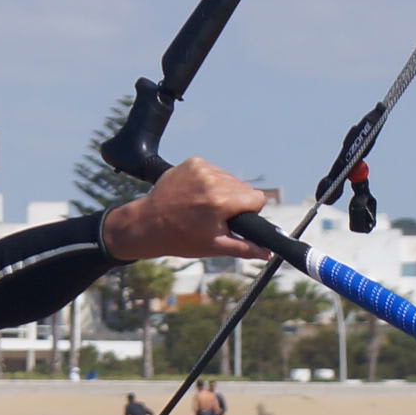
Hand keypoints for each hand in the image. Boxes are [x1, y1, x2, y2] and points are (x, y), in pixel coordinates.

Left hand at [99, 157, 271, 263]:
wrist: (148, 224)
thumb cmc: (180, 238)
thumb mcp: (214, 246)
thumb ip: (244, 248)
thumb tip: (267, 252)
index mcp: (221, 201)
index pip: (257, 198)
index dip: (250, 211)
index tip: (236, 218)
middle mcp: (212, 180)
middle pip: (243, 188)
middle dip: (235, 202)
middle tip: (215, 216)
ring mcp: (201, 168)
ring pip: (229, 178)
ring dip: (223, 190)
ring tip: (203, 206)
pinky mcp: (193, 162)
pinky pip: (214, 170)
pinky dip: (209, 181)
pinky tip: (196, 195)